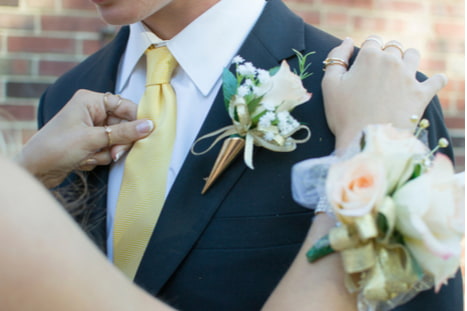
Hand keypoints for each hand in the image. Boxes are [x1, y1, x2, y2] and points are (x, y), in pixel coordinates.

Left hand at [17, 89, 152, 187]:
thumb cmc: (56, 148)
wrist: (35, 171)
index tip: (146, 132)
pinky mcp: (90, 143)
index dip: (135, 119)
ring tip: (91, 157)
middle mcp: (91, 111)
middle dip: (118, 142)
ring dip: (107, 152)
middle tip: (114, 152)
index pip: (124, 105)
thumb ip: (123, 132)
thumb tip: (148, 126)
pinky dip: (100, 157)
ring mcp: (91, 128)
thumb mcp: (93, 139)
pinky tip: (84, 160)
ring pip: (116, 139)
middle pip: (123, 124)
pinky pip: (108, 149)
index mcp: (90, 100)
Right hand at [322, 36, 446, 151]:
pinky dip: (436, 80)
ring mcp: (409, 77)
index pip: (372, 41)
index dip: (367, 51)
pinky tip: (429, 84)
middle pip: (393, 47)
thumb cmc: (344, 114)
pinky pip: (438, 80)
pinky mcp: (422, 94)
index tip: (364, 63)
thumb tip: (348, 41)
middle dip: (387, 55)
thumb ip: (336, 58)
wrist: (367, 141)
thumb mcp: (329, 84)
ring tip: (400, 74)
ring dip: (407, 60)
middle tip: (379, 72)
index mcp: (369, 57)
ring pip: (413, 56)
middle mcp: (392, 61)